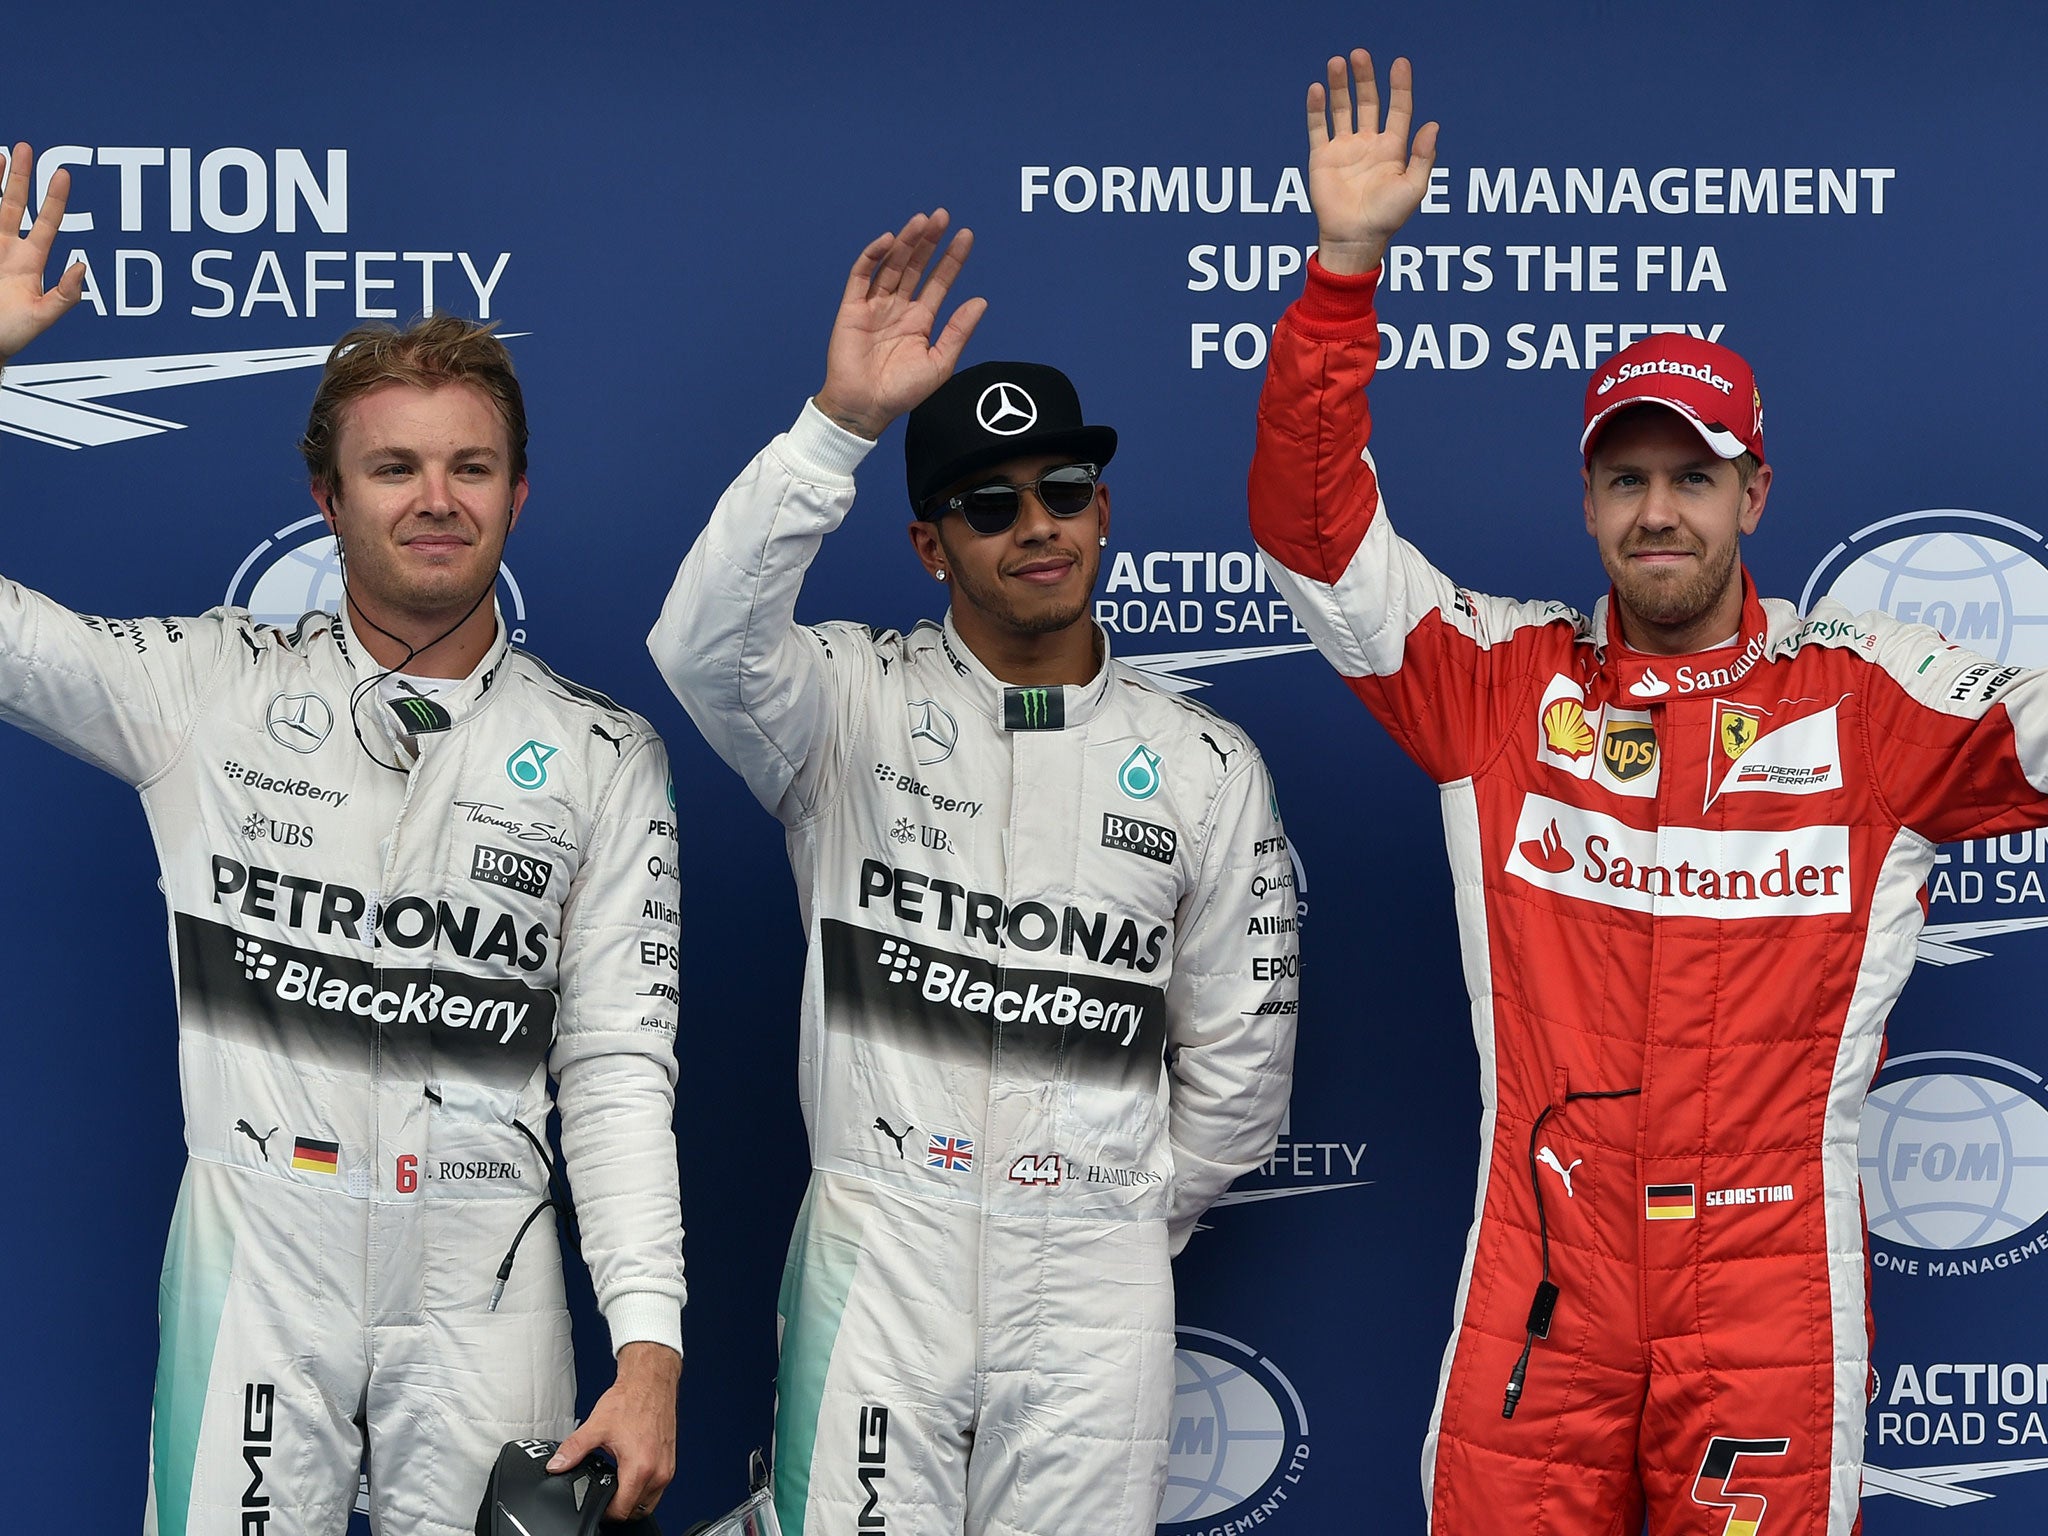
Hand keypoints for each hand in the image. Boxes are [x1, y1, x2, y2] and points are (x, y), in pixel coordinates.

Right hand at [0, 144, 86, 366]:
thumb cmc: (10, 336)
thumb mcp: (42, 317)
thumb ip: (64, 296)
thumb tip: (82, 266)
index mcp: (29, 262)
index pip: (45, 222)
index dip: (54, 199)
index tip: (63, 173)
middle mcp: (6, 249)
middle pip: (14, 204)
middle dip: (21, 177)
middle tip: (27, 148)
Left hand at [546, 1340, 679, 1521]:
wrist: (651, 1381)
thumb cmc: (631, 1400)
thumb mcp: (597, 1426)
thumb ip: (574, 1449)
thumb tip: (556, 1465)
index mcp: (641, 1467)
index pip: (621, 1510)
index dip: (604, 1511)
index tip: (595, 1503)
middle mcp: (659, 1472)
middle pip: (636, 1511)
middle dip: (618, 1508)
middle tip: (603, 1494)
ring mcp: (667, 1468)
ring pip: (648, 1503)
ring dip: (632, 1500)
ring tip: (616, 1484)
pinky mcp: (671, 1463)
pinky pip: (656, 1488)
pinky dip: (643, 1488)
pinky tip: (629, 1473)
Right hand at [813, 209, 985, 439]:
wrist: (866, 408)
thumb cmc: (902, 393)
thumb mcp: (939, 363)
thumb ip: (958, 331)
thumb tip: (981, 300)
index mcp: (920, 320)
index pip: (939, 281)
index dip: (952, 259)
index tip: (966, 235)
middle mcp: (899, 308)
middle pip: (916, 266)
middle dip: (929, 241)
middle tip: (943, 216)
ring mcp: (875, 306)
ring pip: (892, 265)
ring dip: (906, 242)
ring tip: (921, 221)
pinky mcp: (852, 308)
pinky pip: (862, 276)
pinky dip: (873, 256)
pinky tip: (889, 241)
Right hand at [1305, 52, 1439, 275]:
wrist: (1355, 239)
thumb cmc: (1388, 218)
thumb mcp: (1414, 188)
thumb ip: (1423, 156)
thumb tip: (1433, 125)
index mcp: (1393, 148)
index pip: (1398, 109)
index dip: (1400, 86)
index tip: (1400, 63)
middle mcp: (1368, 144)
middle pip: (1368, 101)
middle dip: (1364, 78)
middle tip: (1360, 54)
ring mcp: (1344, 149)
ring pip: (1342, 109)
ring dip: (1339, 86)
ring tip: (1337, 63)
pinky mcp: (1322, 158)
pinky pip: (1318, 128)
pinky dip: (1316, 109)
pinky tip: (1316, 90)